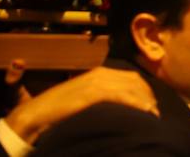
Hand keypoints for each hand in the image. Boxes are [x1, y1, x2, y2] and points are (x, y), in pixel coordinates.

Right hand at [4, 66, 157, 143]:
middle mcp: (101, 74)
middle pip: (136, 82)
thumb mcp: (84, 98)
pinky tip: (144, 113)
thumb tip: (122, 105)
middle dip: (149, 97)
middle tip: (156, 113)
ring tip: (153, 116)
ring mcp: (96, 82)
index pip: (133, 78)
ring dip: (146, 102)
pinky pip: (121, 96)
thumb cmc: (58, 111)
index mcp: (100, 72)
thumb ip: (101, 96)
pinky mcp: (91, 93)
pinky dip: (136, 104)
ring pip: (131, 88)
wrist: (33, 116)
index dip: (146, 91)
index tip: (153, 106)